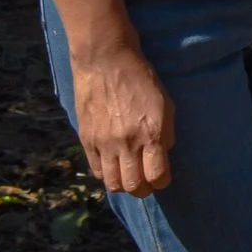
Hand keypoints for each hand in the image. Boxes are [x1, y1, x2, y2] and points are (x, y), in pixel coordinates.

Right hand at [70, 43, 174, 196]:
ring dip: (124, 184)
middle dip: (143, 189)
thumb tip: (163, 155)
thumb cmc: (141, 79)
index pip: (157, 176)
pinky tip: (114, 166)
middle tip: (146, 182)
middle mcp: (127, 142)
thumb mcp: (165, 103)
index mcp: (151, 132)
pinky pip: (96, 170)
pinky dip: (107, 174)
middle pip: (134, 186)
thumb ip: (166, 133)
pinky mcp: (86, 139)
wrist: (105, 61)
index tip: (163, 178)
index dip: (162, 182)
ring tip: (130, 176)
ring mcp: (104, 142)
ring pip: (113, 184)